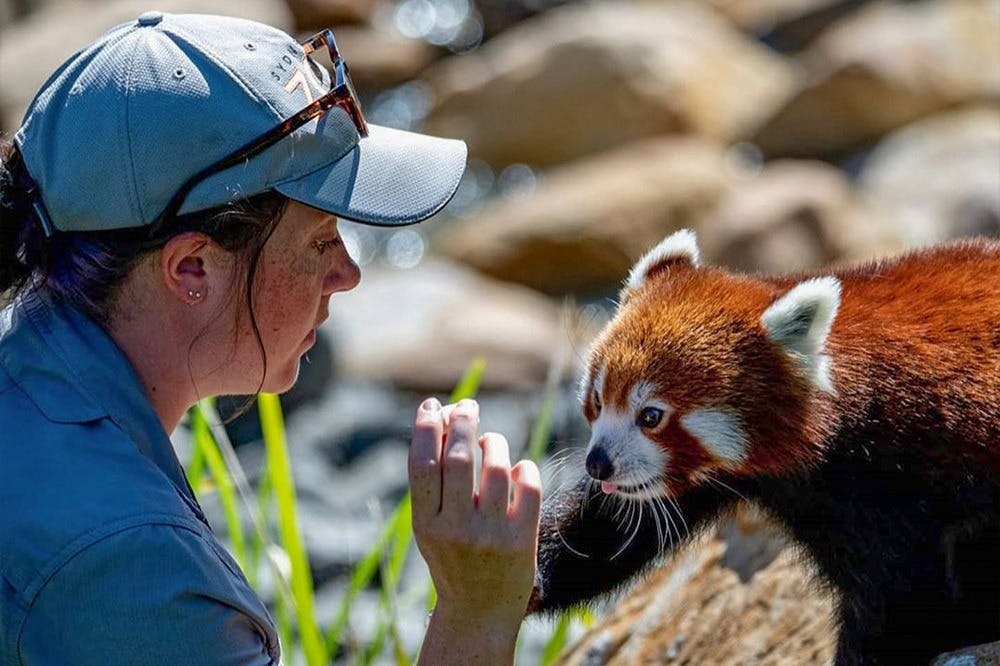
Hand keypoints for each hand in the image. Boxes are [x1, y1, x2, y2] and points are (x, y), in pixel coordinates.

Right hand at [409, 397, 541, 656]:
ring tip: (491, 442)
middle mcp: (456, 530)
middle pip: (460, 458)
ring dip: (495, 443)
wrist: (480, 611)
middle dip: (464, 422)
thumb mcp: (430, 526)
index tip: (433, 405)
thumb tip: (445, 419)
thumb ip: (434, 481)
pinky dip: (524, 468)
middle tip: (469, 407)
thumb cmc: (452, 555)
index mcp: (425, 524)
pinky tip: (517, 470)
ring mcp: (492, 536)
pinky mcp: (523, 541)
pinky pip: (529, 485)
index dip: (427, 428)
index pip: (423, 464)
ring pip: (498, 466)